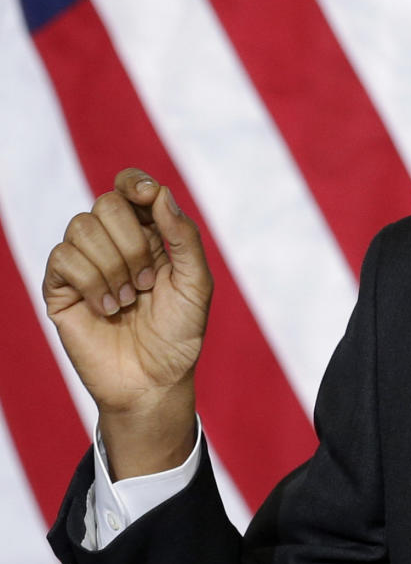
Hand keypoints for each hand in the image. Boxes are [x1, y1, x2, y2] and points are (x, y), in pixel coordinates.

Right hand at [43, 169, 212, 478]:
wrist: (154, 380)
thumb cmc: (180, 333)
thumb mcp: (196, 283)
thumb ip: (183, 236)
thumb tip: (159, 193)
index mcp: (151, 235)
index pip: (131, 188)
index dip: (135, 183)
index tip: (146, 196)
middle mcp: (116, 243)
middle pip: (107, 203)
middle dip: (133, 242)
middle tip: (147, 282)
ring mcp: (86, 263)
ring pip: (82, 226)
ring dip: (113, 266)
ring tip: (129, 300)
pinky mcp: (61, 287)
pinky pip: (64, 257)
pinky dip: (92, 281)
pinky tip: (109, 308)